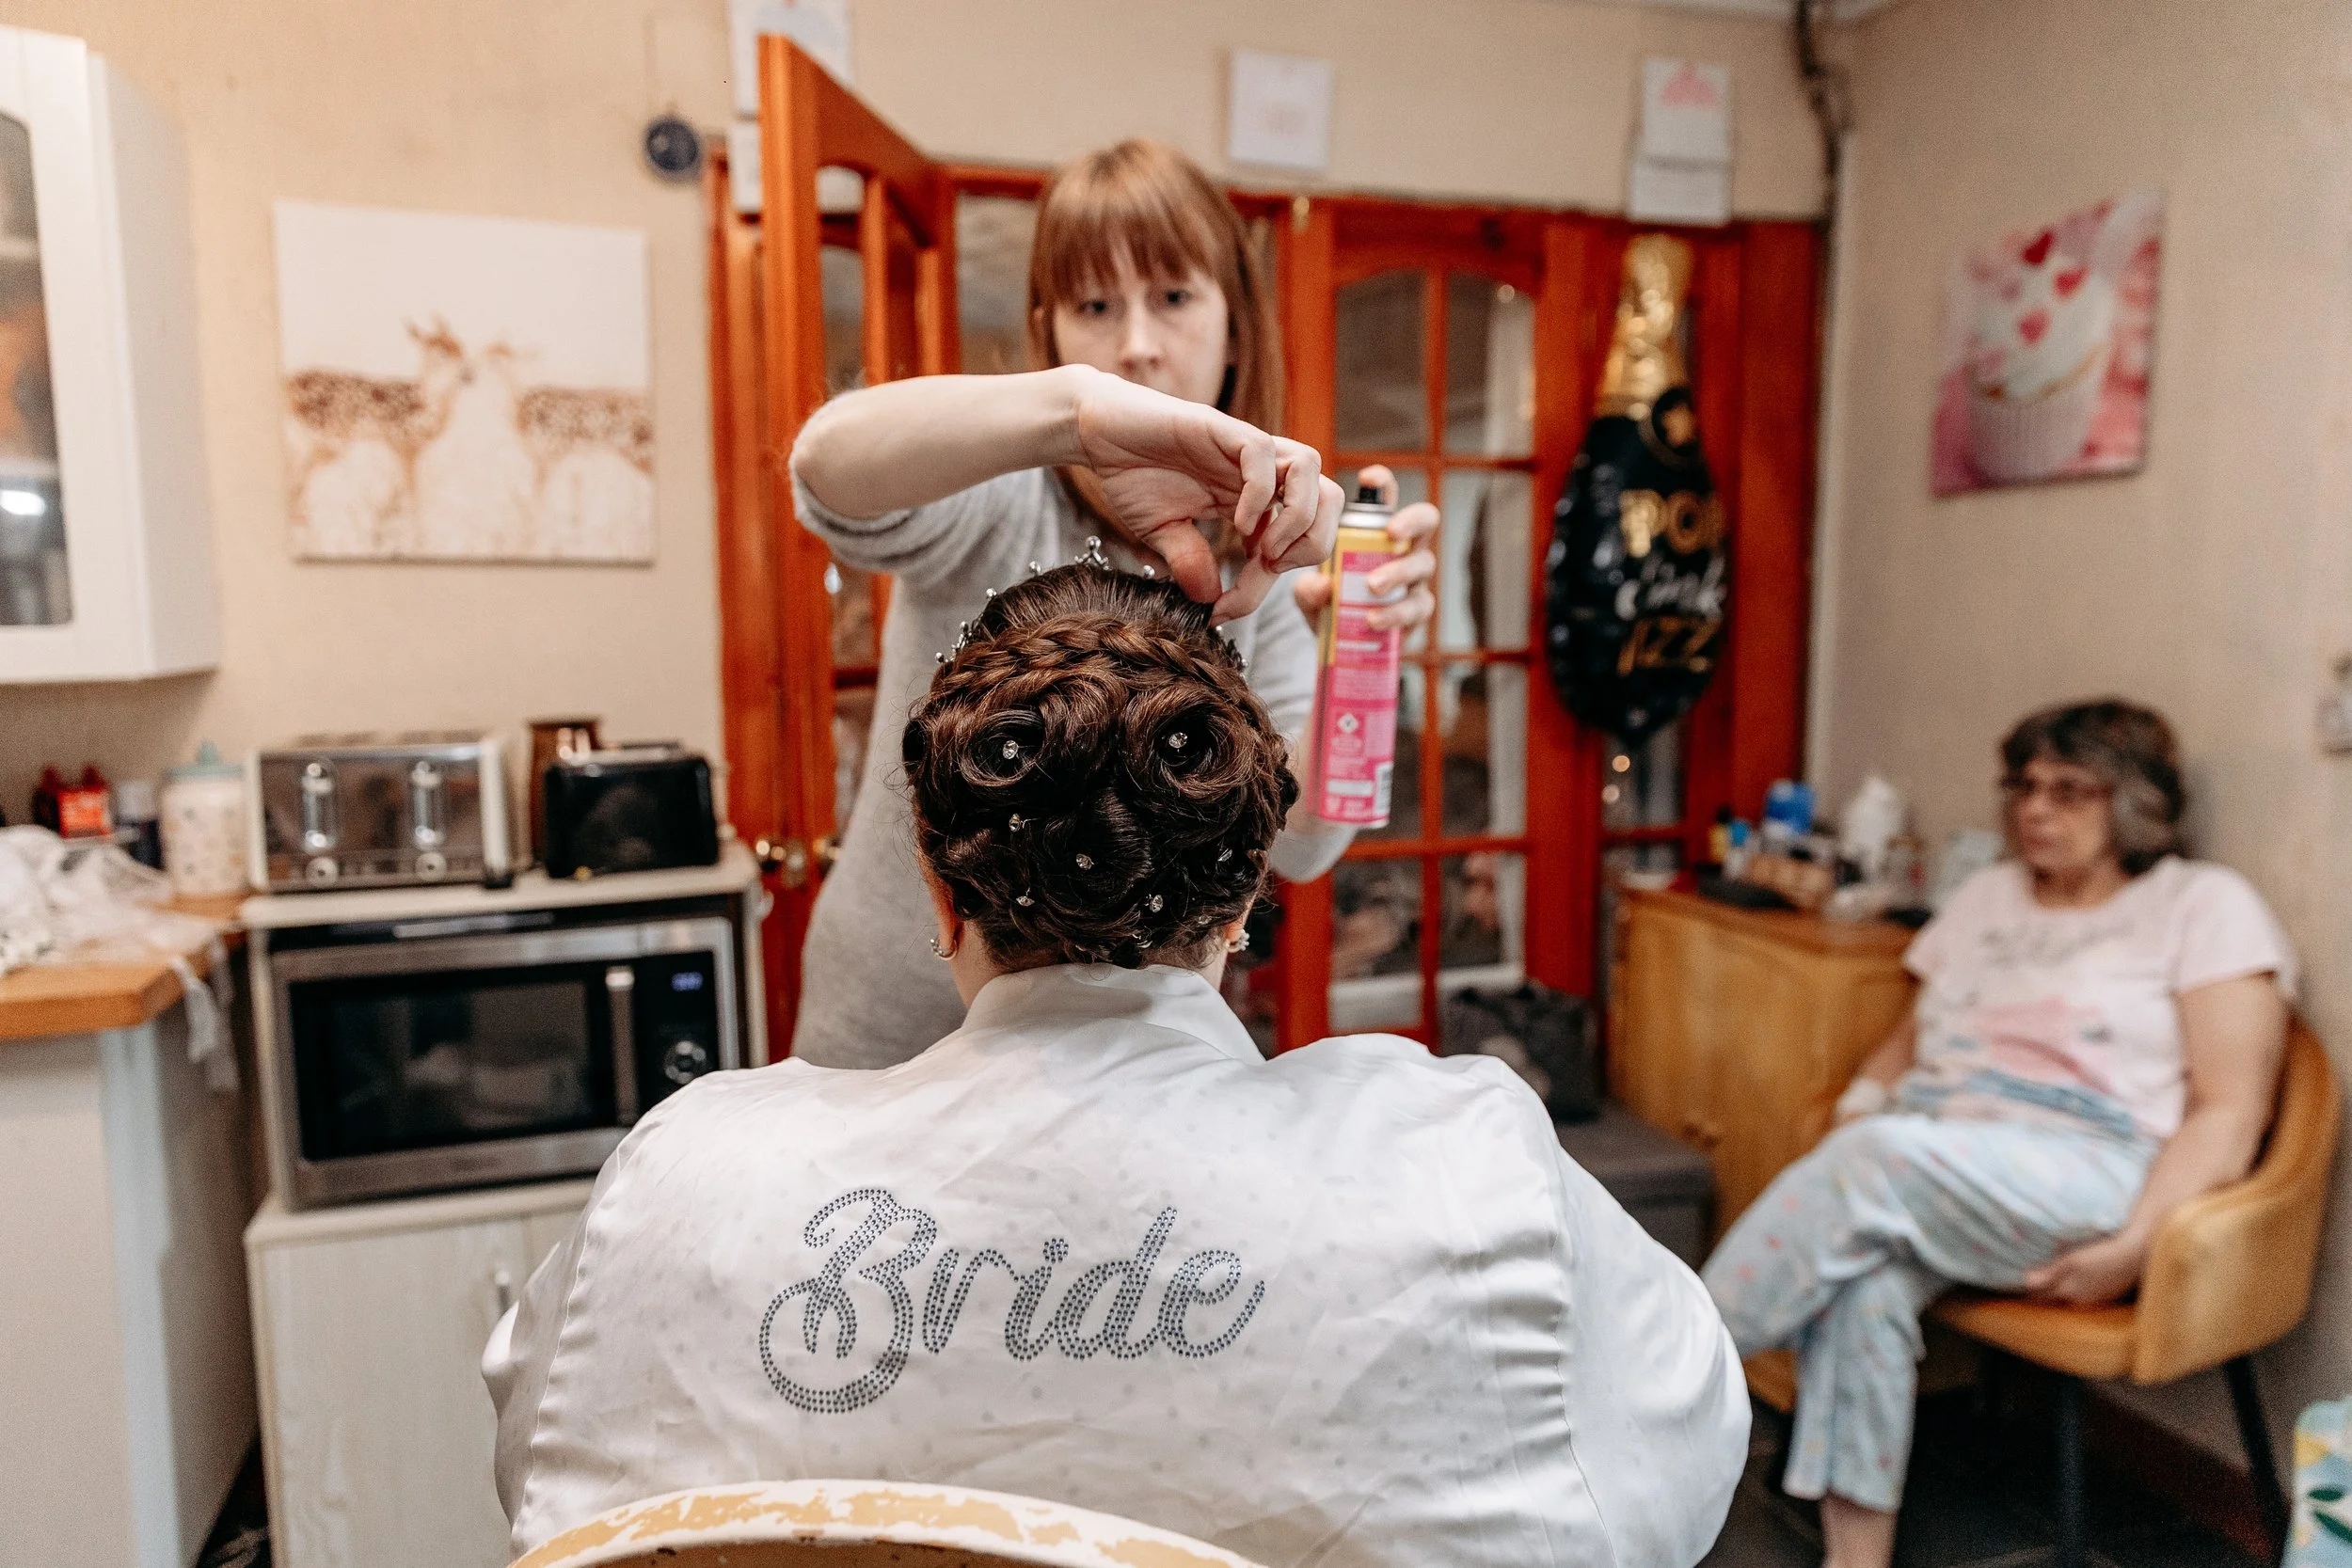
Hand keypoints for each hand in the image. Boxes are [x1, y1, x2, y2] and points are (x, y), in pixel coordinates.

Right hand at [1068, 370, 1334, 622]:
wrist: (1097, 431)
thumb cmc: (1132, 474)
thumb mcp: (1163, 533)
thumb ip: (1190, 561)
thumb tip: (1210, 602)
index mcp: (1253, 498)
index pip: (1295, 540)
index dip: (1268, 585)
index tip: (1226, 610)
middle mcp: (1259, 472)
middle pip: (1329, 499)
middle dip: (1314, 543)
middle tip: (1269, 568)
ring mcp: (1243, 448)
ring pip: (1310, 470)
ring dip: (1297, 517)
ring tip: (1262, 547)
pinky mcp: (1220, 428)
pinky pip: (1262, 454)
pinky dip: (1259, 494)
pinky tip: (1237, 522)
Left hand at [1290, 464, 1439, 631]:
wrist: (1343, 647)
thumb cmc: (1331, 604)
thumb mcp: (1310, 595)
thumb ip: (1308, 590)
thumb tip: (1321, 587)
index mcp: (1377, 532)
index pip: (1385, 498)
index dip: (1383, 484)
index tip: (1368, 478)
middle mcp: (1403, 549)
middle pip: (1426, 520)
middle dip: (1411, 522)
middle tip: (1391, 533)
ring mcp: (1415, 580)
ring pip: (1422, 565)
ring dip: (1399, 572)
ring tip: (1372, 586)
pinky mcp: (1417, 612)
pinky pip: (1417, 607)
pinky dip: (1395, 612)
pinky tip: (1373, 620)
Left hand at [2023, 1230, 2148, 1304]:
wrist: (2135, 1254)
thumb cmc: (2102, 1254)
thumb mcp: (2072, 1260)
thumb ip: (2049, 1273)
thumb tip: (2025, 1283)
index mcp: (2068, 1292)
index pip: (2041, 1297)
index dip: (2028, 1293)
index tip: (2014, 1288)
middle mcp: (2080, 1300)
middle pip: (2054, 1301)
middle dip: (2041, 1295)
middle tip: (2028, 1287)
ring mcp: (2096, 1299)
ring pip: (2071, 1300)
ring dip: (2059, 1294)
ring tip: (2049, 1285)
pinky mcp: (2108, 1294)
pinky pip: (2086, 1296)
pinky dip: (2077, 1291)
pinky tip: (2077, 1283)